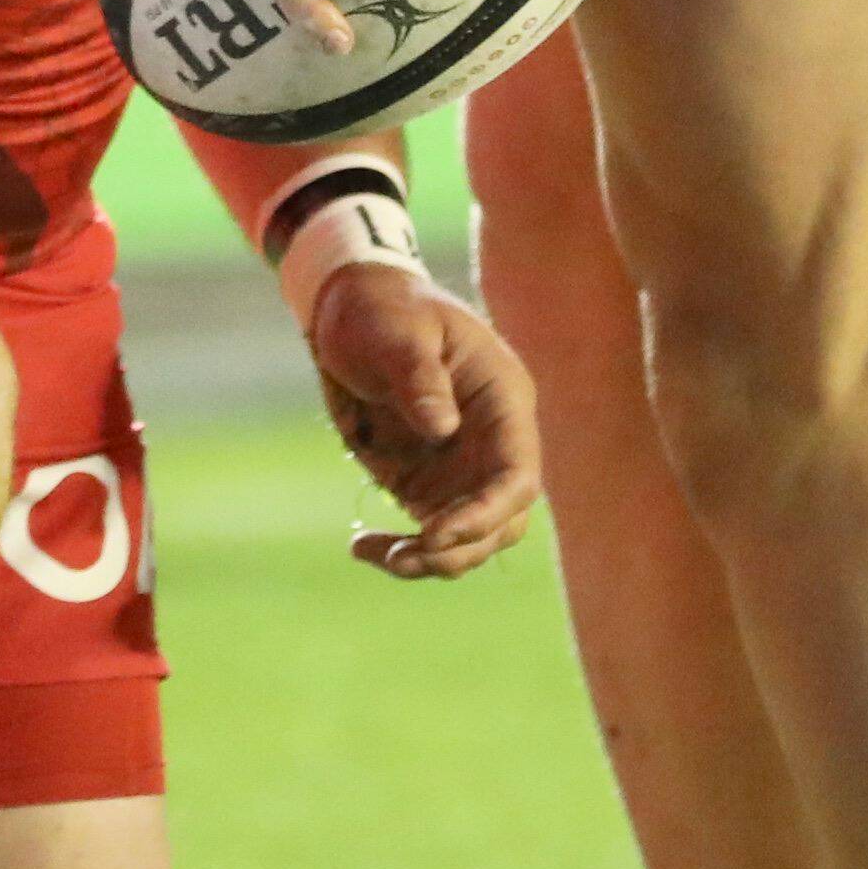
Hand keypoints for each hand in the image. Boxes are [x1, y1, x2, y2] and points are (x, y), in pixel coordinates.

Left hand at [304, 263, 539, 576]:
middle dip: (462, 548)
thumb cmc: (381, 309)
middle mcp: (491, 441)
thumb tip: (442, 428)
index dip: (486, 513)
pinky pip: (428, 533)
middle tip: (405, 557)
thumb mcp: (397, 332)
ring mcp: (461, 466)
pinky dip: (401, 550)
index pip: (517, 474)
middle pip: (503, 519)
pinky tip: (363, 547)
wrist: (350, 309)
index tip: (436, 534)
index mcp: (502, 399)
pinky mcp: (427, 481)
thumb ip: (419, 377)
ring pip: (470, 537)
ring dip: (433, 559)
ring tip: (381, 557)